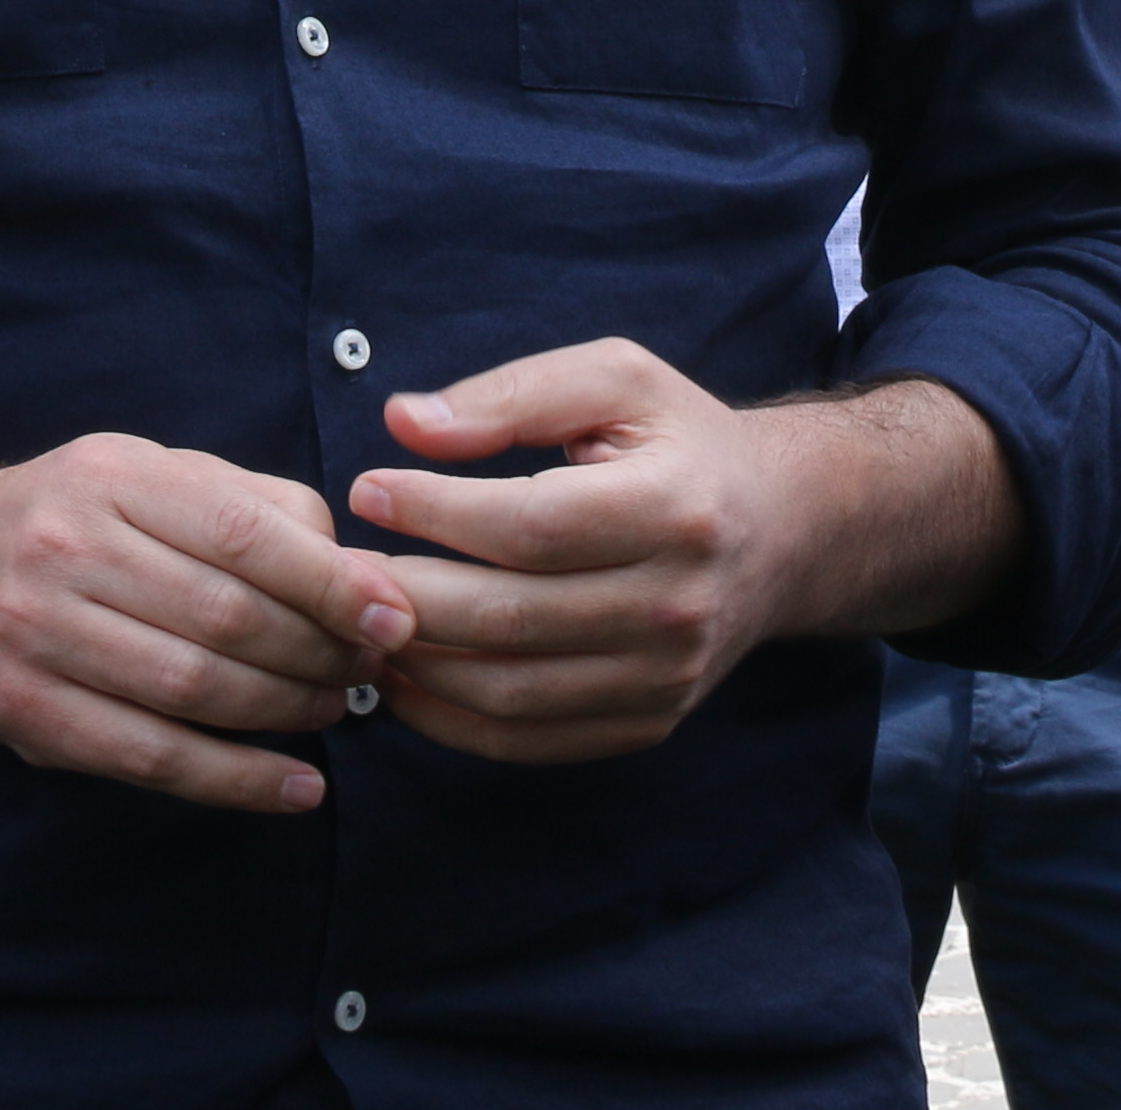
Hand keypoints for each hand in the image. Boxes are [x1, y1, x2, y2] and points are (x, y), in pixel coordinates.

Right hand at [0, 433, 413, 815]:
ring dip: (287, 713)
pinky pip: (152, 760)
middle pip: (226, 618)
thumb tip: (358, 577)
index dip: (331, 583)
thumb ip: (249, 506)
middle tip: (366, 670)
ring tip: (333, 709)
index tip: (394, 618)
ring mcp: (37, 636)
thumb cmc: (71, 520)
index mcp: (110, 477)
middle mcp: (64, 550)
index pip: (242, 533)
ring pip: (195, 691)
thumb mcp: (146, 474)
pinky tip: (297, 787)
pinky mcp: (26, 715)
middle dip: (318, 653)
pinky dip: (237, 781)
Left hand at [348, 340, 873, 765]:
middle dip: (404, 595)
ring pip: (509, 692)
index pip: (530, 525)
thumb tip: (405, 424)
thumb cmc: (678, 443)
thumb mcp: (614, 381)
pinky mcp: (647, 723)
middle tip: (338, 567)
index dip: (435, 512)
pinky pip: (529, 739)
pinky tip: (401, 675)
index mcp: (675, 508)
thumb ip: (510, 394)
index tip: (367, 489)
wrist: (782, 532)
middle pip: (509, 618)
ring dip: (415, 664)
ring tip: (357, 620)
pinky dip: (449, 720)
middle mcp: (678, 605)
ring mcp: (665, 679)